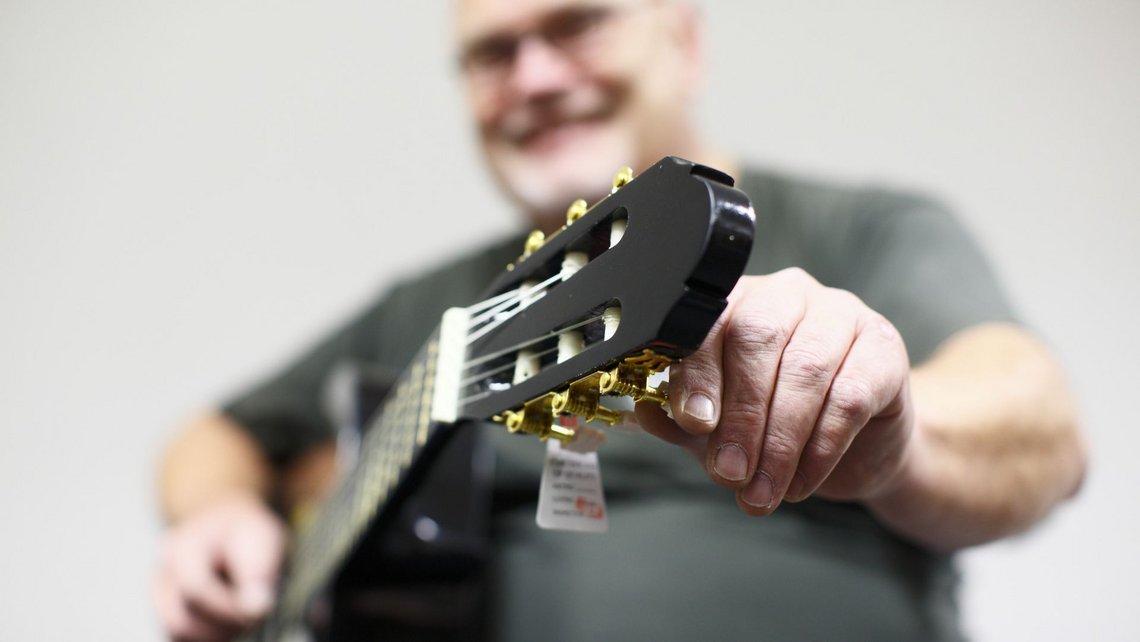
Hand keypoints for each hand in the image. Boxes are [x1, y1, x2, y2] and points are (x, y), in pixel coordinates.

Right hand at [154, 492, 286, 641]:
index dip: (228, 607)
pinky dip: (209, 636)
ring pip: (179, 634)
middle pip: (180, 620)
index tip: (259, 610)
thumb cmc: (243, 533)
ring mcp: (159, 597)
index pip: (195, 588)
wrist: (226, 528)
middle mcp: (162, 574)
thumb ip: (258, 572)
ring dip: (216, 634)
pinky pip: (181, 638)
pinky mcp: (166, 614)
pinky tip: (229, 621)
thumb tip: (257, 608)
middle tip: (253, 615)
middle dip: (222, 625)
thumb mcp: (260, 538)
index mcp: (182, 547)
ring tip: (242, 615)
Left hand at [637, 268, 915, 514]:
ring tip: (763, 492)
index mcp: (735, 301)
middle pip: (758, 339)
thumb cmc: (774, 425)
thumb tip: (646, 412)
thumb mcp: (716, 426)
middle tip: (730, 473)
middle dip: (741, 415)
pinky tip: (801, 482)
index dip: (698, 375)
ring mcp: (840, 314)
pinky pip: (849, 397)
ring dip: (780, 441)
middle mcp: (786, 294)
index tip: (693, 424)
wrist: (856, 448)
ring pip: (806, 370)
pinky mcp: (883, 347)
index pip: (708, 323)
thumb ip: (680, 417)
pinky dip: (821, 448)